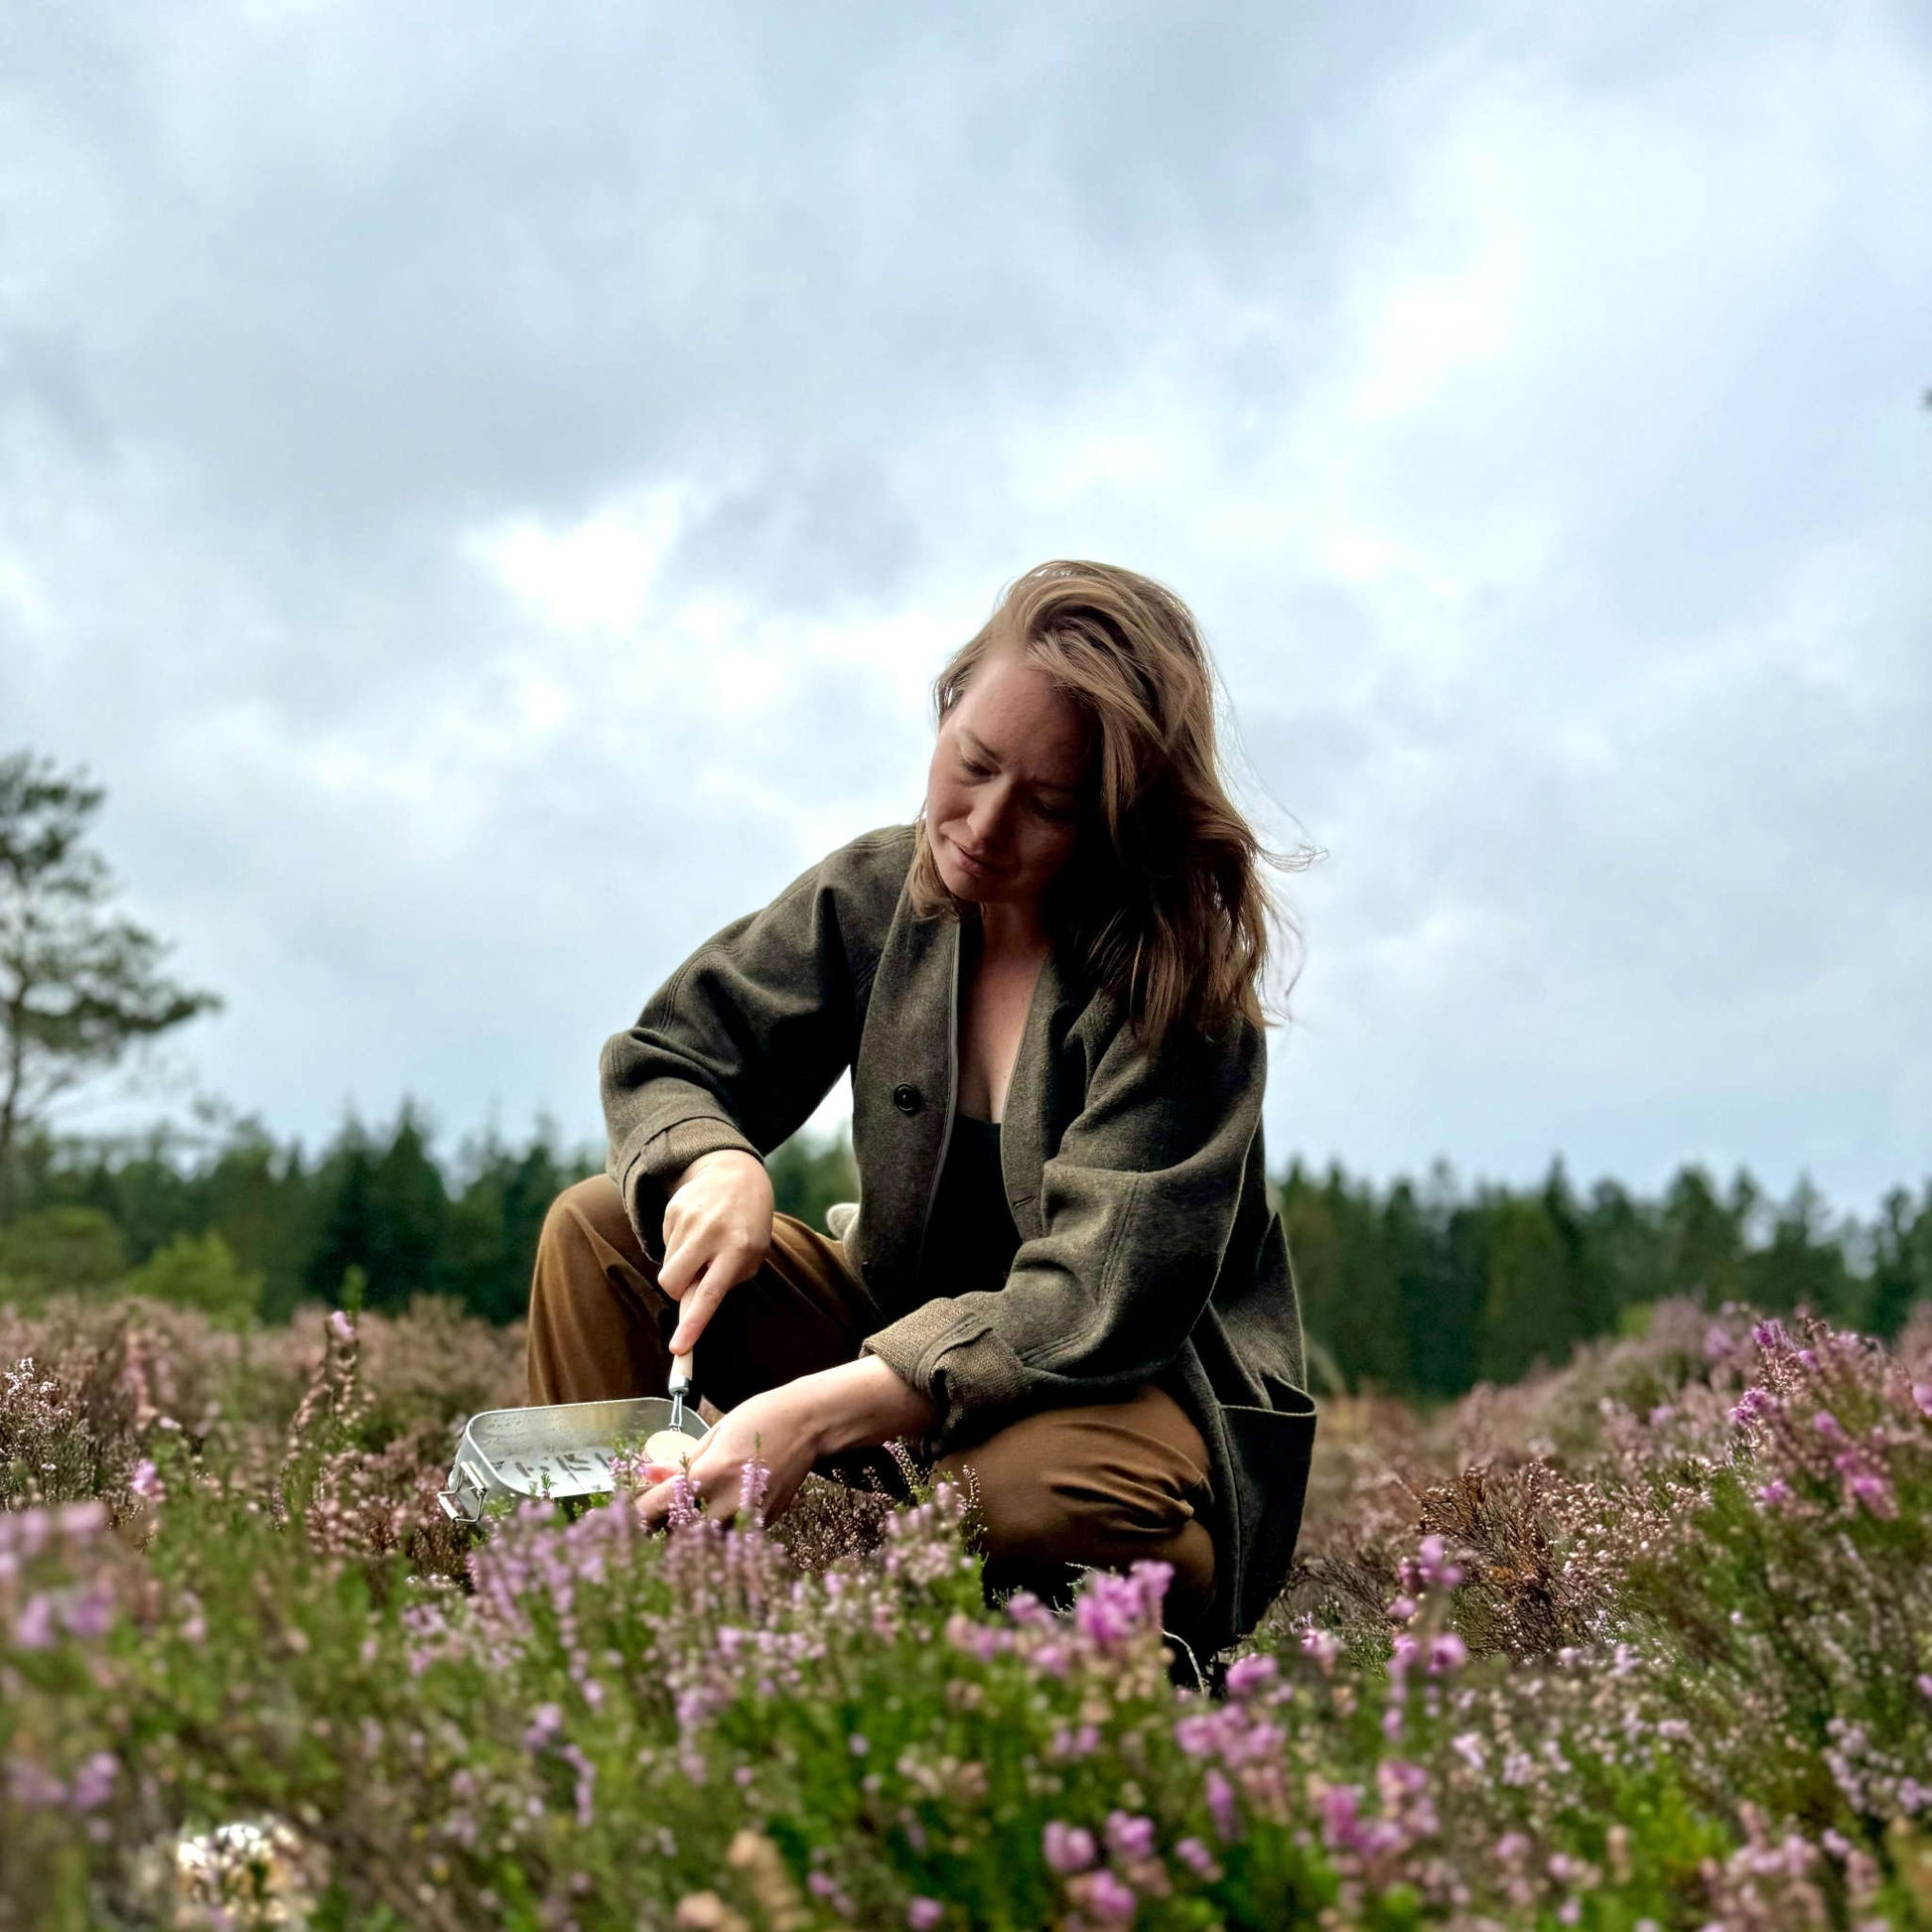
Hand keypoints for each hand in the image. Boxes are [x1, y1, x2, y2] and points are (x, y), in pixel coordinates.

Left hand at [632, 1358, 936, 1531]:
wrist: (811, 1424)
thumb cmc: (760, 1417)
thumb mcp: (715, 1433)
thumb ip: (681, 1462)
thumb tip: (650, 1476)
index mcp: (707, 1476)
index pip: (652, 1510)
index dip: (633, 1515)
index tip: (623, 1515)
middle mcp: (726, 1503)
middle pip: (674, 1535)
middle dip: (659, 1529)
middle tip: (647, 1523)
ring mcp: (747, 1517)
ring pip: (703, 1543)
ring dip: (688, 1535)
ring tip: (683, 1519)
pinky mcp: (764, 1523)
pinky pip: (730, 1537)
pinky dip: (717, 1531)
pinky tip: (715, 1515)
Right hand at [658, 1149, 773, 1354]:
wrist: (735, 1174)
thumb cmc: (748, 1225)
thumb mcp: (752, 1253)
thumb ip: (725, 1281)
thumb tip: (689, 1307)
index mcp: (738, 1249)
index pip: (710, 1294)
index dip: (692, 1325)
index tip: (677, 1350)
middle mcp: (711, 1233)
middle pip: (672, 1282)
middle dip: (676, 1291)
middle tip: (695, 1279)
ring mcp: (689, 1219)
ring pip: (666, 1265)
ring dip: (681, 1266)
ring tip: (703, 1246)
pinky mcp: (673, 1209)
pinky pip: (665, 1244)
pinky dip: (678, 1246)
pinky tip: (696, 1229)